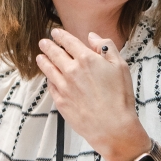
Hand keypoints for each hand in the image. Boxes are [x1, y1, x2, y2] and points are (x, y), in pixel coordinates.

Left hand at [36, 28, 150, 160]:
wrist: (113, 127)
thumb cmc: (120, 97)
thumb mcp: (121, 66)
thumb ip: (106, 47)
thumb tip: (92, 36)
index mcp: (87, 59)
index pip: (68, 42)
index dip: (60, 36)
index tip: (55, 33)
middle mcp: (72, 71)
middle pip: (54, 54)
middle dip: (47, 46)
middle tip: (44, 42)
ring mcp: (64, 87)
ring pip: (48, 69)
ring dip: (43, 60)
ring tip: (40, 57)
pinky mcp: (61, 101)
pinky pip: (51, 86)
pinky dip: (49, 79)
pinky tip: (49, 78)